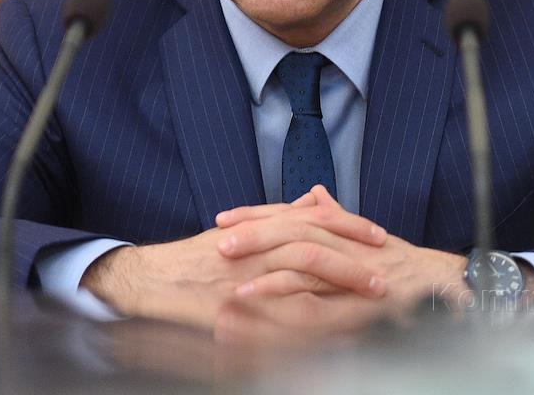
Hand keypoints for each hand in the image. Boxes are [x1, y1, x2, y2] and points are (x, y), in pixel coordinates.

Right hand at [80, 197, 388, 325]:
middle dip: (351, 256)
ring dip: (338, 287)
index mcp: (257, 228)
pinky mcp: (233, 311)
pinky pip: (277, 318)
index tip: (377, 234)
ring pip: (300, 278)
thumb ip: (276, 217)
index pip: (310, 218)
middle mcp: (252, 248)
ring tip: (370, 298)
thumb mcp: (237, 230)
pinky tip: (335, 331)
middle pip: (312, 244)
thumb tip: (311, 202)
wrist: (150, 281)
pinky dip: (309, 323)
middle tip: (383, 268)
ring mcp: (243, 279)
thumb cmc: (194, 258)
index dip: (347, 225)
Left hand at [216, 185, 469, 307]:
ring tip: (228, 266)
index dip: (257, 214)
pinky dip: (280, 293)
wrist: (441, 285)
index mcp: (340, 227)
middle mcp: (343, 240)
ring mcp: (349, 266)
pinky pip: (312, 293)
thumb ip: (337, 215)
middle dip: (252, 230)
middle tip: (218, 237)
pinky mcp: (353, 295)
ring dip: (261, 259)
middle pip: (291, 226)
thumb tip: (316, 193)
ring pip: (299, 254)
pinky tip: (254, 296)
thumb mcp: (365, 236)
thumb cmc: (404, 264)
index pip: (291, 213)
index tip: (225, 218)